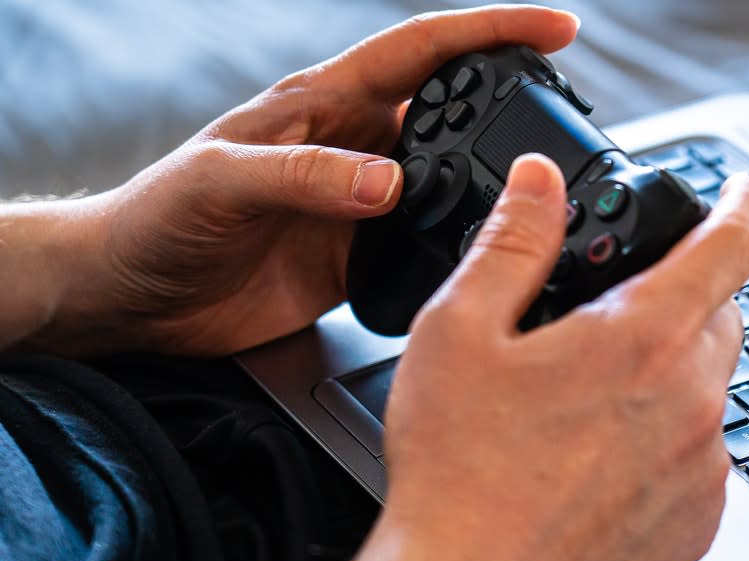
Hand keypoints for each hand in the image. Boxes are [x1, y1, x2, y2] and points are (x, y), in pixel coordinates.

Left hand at [37, 6, 577, 355]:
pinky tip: (486, 254)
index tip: (553, 29)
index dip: (489, 33)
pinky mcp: (357, 255)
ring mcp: (359, 202)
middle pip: (451, 111)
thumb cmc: (155, 219)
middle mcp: (351, 146)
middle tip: (568, 114)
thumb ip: (306, 176)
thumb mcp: (223, 182)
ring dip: (495, 181)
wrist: (133, 295)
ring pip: (449, 180)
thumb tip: (389, 181)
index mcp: (323, 104)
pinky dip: (462, 245)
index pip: (422, 52)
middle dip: (513, 102)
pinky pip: (426, 242)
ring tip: (543, 190)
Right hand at [246, 155, 748, 560]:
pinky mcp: (699, 521)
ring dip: (671, 373)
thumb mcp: (459, 332)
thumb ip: (512, 242)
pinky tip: (601, 458)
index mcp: (643, 340)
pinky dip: (671, 438)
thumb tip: (537, 183)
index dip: (744, 204)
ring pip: (712, 387)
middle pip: (722, 315)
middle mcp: (692, 401)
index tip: (744, 192)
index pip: (732, 245)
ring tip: (588, 401)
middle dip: (685, 295)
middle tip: (616, 314)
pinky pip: (704, 454)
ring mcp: (703, 468)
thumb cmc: (457, 476)